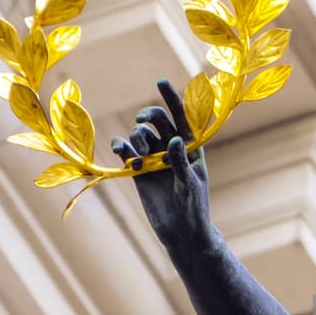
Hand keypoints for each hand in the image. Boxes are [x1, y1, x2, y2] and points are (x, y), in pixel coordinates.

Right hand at [112, 79, 210, 254]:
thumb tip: (175, 140)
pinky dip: (122, 149)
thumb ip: (181, 162)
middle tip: (142, 121)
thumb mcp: (190, 185)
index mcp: (192, 148)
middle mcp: (172, 149)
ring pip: (140, 134)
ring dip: (136, 138)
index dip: (172, 98)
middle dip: (148, 115)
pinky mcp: (138, 171)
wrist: (180, 233)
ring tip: (140, 157)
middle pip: (157, 120)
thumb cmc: (193, 209)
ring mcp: (154, 159)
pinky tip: (125, 157)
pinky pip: (126, 151)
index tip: (160, 81)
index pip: (182, 117)